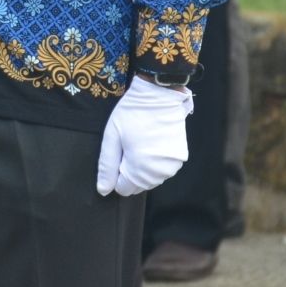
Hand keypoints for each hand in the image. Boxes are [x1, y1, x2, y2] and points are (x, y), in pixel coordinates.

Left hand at [95, 79, 192, 198]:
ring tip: (141, 144)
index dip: (117, 174)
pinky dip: (155, 163)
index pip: (124, 189)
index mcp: (141, 167)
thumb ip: (107, 167)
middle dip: (130, 172)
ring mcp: (173, 164)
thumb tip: (104, 190)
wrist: (160, 95)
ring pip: (151, 179)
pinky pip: (163, 170)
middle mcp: (160, 170)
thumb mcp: (112, 138)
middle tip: (130, 147)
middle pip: (138, 186)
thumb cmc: (131, 114)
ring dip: (143, 168)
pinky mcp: (181, 156)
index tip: (120, 154)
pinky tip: (152, 145)